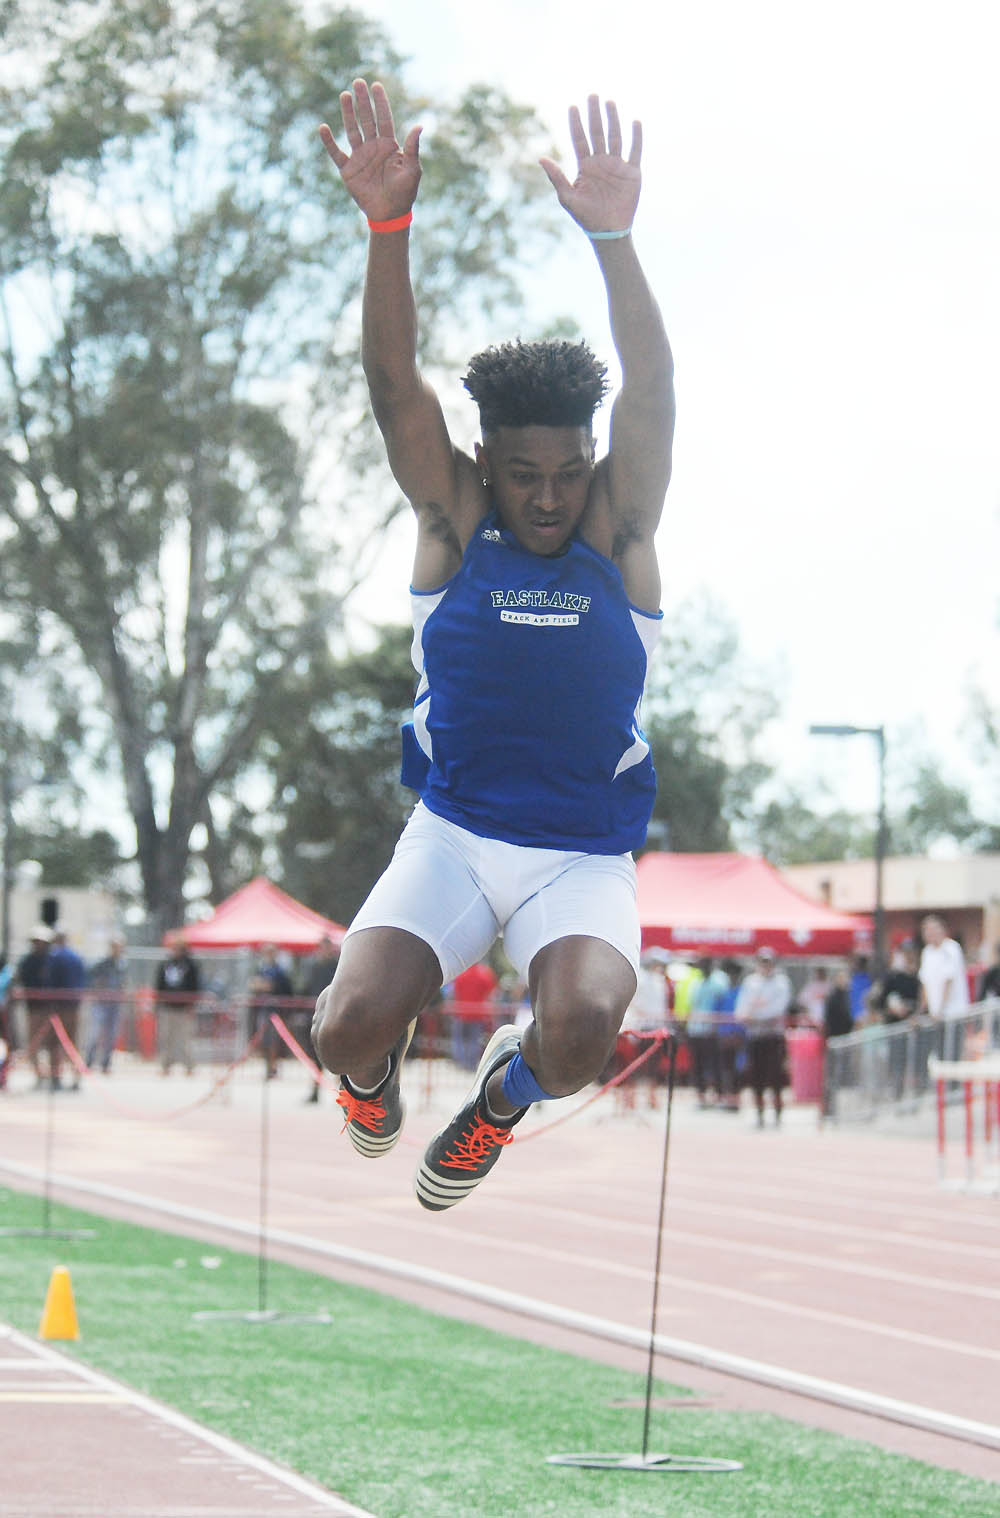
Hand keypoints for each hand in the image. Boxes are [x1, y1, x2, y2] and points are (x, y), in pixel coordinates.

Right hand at [319, 79, 420, 221]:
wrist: (389, 215)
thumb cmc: (404, 194)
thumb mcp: (413, 170)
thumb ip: (413, 148)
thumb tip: (419, 125)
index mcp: (389, 146)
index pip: (384, 119)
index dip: (380, 103)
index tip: (376, 85)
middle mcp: (373, 148)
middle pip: (367, 119)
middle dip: (363, 101)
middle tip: (357, 82)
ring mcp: (360, 157)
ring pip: (352, 130)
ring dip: (348, 113)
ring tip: (344, 95)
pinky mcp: (348, 170)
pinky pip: (336, 153)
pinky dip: (329, 142)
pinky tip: (323, 128)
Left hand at [540, 96, 640, 234]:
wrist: (608, 231)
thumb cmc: (586, 216)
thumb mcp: (567, 197)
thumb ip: (556, 177)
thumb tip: (541, 158)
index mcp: (585, 166)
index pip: (579, 139)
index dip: (576, 123)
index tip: (572, 107)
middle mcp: (601, 161)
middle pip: (597, 132)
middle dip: (594, 114)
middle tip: (592, 95)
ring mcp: (617, 165)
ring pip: (615, 136)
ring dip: (613, 120)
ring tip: (609, 103)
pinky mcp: (632, 172)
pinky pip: (635, 151)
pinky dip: (636, 137)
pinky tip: (635, 122)